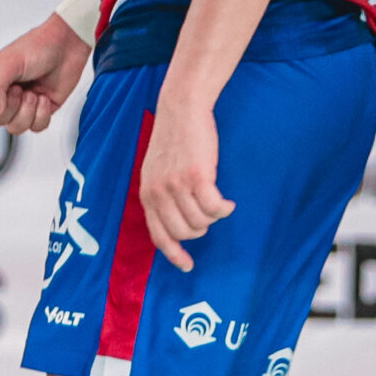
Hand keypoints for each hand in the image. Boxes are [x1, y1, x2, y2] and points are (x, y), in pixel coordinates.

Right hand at [0, 13, 89, 135]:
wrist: (67, 47)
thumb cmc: (37, 47)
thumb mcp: (9, 63)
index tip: (7, 88)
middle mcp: (5, 94)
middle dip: (13, 106)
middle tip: (22, 89)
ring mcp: (23, 104)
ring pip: (16, 128)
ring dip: (28, 112)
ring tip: (35, 94)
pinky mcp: (40, 111)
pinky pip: (36, 128)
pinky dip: (42, 115)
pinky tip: (45, 98)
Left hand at [136, 95, 230, 270]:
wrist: (181, 109)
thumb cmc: (173, 140)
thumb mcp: (156, 171)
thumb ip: (161, 196)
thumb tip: (177, 226)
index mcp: (147, 194)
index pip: (158, 235)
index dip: (174, 254)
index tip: (188, 266)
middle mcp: (158, 193)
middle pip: (185, 232)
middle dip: (201, 228)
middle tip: (207, 213)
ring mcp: (177, 185)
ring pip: (201, 221)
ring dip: (213, 217)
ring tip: (216, 202)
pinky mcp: (197, 176)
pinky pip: (215, 208)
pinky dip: (224, 209)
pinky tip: (228, 202)